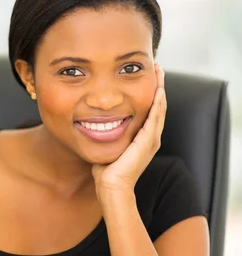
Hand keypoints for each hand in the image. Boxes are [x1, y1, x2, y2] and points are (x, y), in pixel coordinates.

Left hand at [92, 63, 165, 197]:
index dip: (149, 92)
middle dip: (157, 85)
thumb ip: (105, 134)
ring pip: (159, 108)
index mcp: (142, 138)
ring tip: (160, 72)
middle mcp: (150, 137)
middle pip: (157, 105)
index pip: (149, 109)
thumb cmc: (106, 171)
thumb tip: (95, 124)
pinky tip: (158, 91)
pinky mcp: (147, 143)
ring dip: (160, 89)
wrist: (112, 187)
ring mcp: (151, 140)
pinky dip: (157, 104)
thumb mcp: (108, 146)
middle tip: (157, 67)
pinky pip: (155, 119)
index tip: (146, 75)